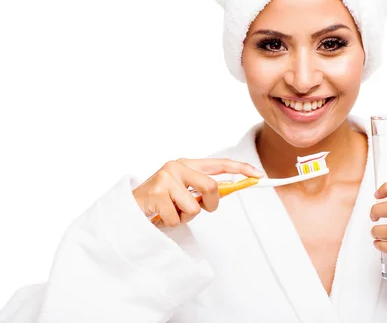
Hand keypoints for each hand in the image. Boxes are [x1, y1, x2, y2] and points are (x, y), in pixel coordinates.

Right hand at [133, 158, 262, 226]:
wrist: (129, 208)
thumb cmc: (160, 201)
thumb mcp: (184, 191)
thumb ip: (203, 189)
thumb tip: (231, 189)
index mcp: (186, 164)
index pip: (219, 164)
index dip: (241, 168)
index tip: (258, 175)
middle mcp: (176, 167)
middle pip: (212, 187)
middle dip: (210, 205)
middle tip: (200, 209)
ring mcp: (165, 179)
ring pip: (194, 208)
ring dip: (185, 217)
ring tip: (171, 212)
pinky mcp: (156, 193)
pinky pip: (177, 218)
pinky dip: (171, 223)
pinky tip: (160, 216)